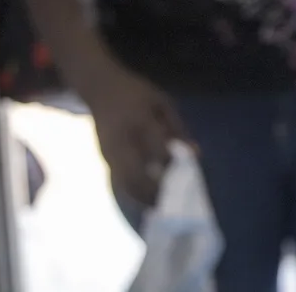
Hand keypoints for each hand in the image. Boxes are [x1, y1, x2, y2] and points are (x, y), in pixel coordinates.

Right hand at [85, 61, 188, 206]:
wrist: (100, 88)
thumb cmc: (136, 94)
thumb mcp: (161, 102)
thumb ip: (177, 127)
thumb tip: (196, 154)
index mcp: (139, 121)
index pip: (157, 149)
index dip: (172, 165)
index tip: (187, 178)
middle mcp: (121, 139)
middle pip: (136, 173)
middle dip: (154, 191)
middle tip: (173, 202)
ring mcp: (109, 151)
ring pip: (124, 182)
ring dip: (142, 197)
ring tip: (162, 206)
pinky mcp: (103, 157)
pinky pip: (118, 180)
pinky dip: (132, 193)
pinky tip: (147, 200)